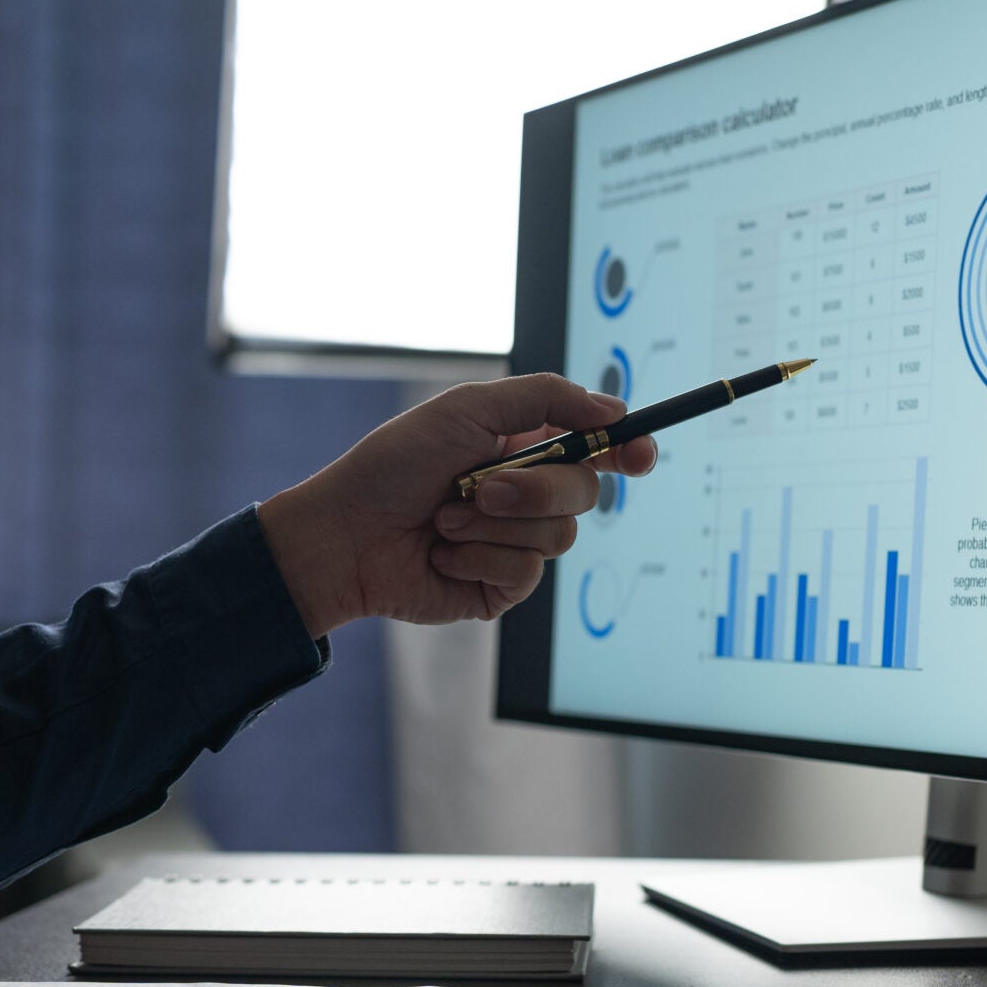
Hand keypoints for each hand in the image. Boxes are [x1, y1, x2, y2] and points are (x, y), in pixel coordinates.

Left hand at [257, 373, 655, 633]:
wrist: (346, 533)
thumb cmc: (395, 464)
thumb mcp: (467, 408)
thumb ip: (545, 398)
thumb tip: (613, 411)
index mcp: (524, 447)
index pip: (596, 448)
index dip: (627, 450)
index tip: (639, 456)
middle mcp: (526, 495)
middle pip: (586, 491)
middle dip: (533, 489)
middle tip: (478, 486)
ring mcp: (516, 543)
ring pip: (559, 537)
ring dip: (494, 525)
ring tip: (445, 520)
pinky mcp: (501, 588)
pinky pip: (526, 575)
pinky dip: (480, 558)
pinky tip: (442, 554)